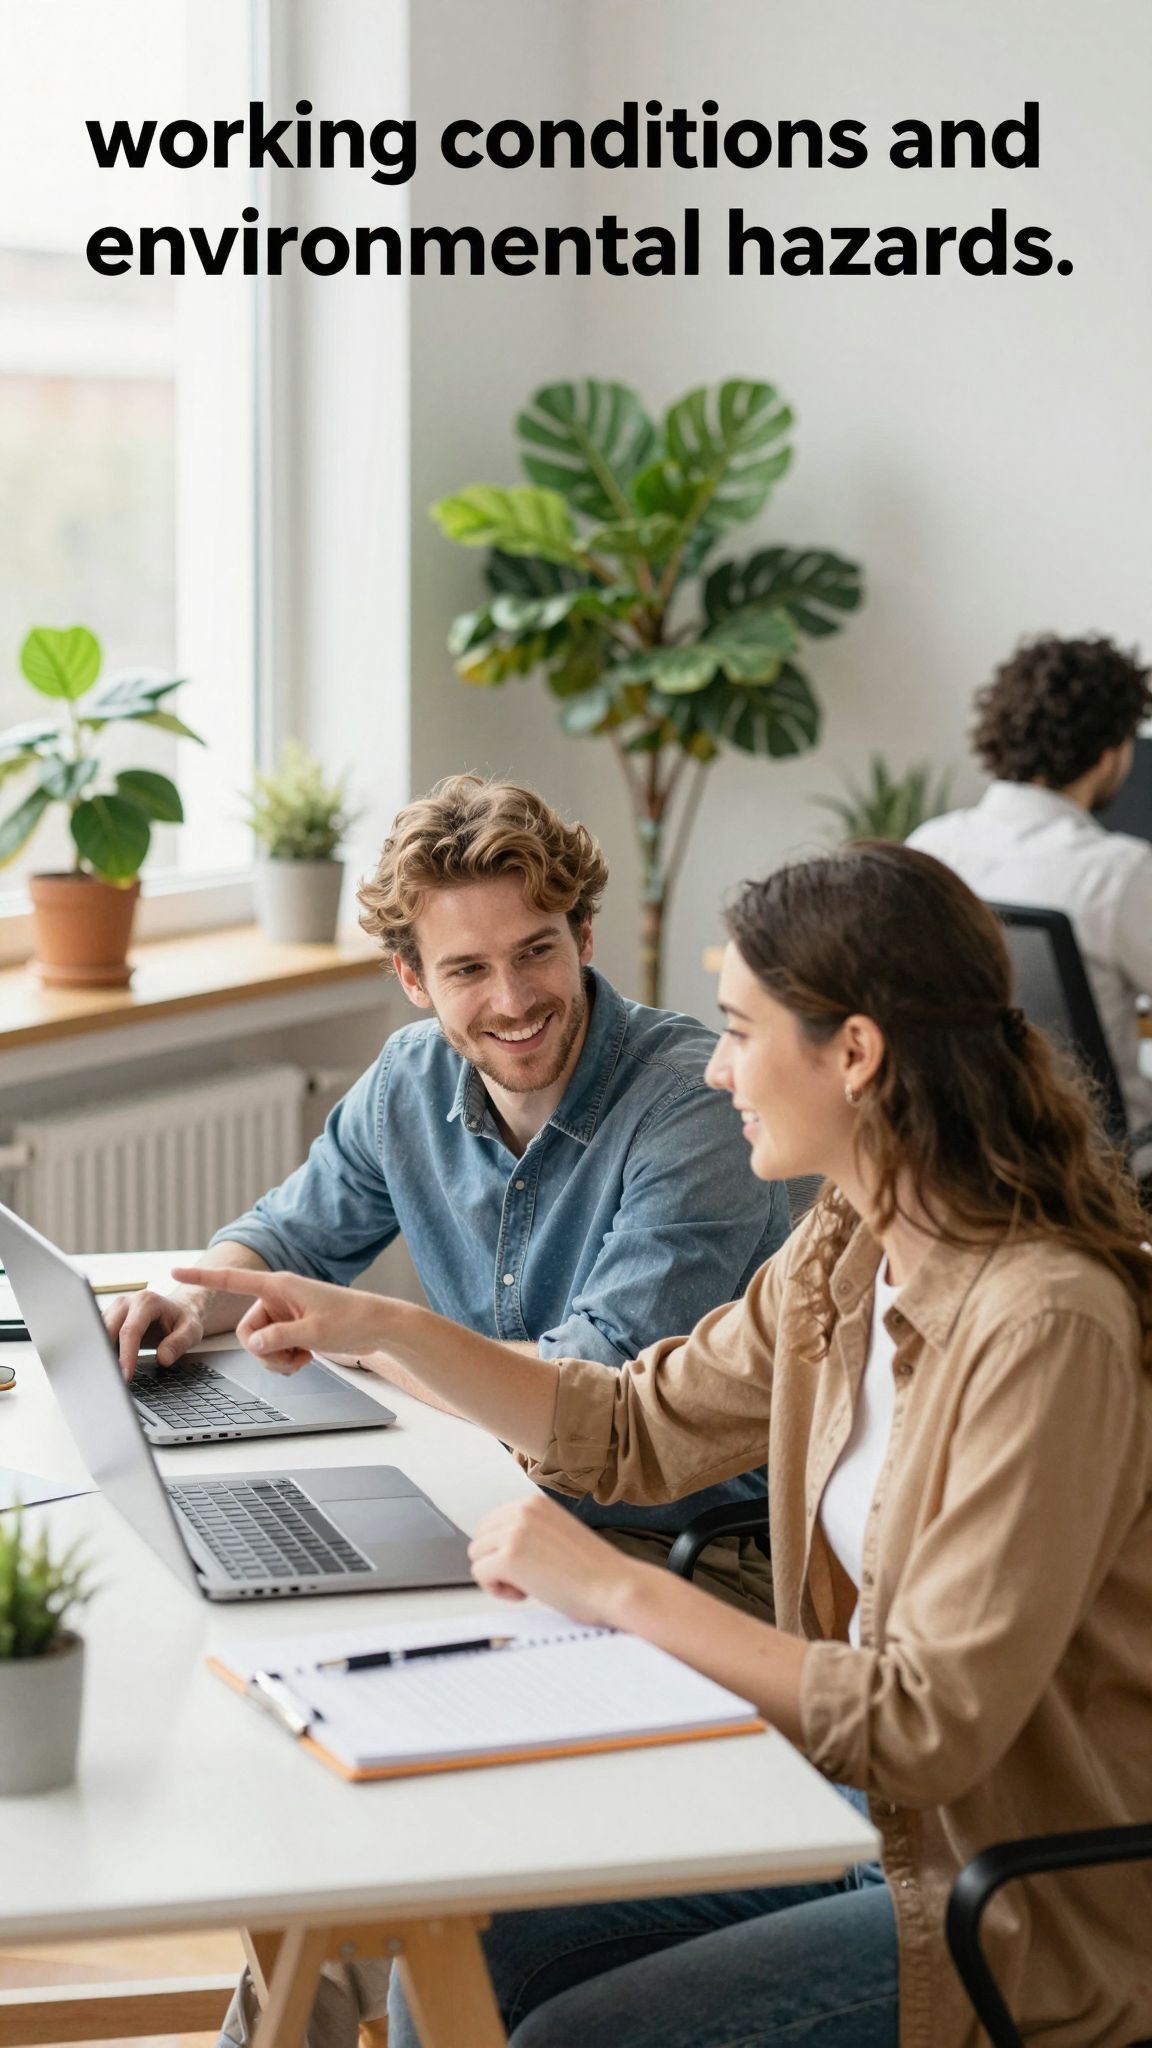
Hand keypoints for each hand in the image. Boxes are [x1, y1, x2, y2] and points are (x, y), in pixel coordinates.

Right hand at [104, 1289, 204, 1380]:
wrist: (179, 1309)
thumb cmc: (183, 1319)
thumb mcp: (191, 1331)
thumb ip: (179, 1343)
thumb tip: (163, 1359)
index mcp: (146, 1302)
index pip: (130, 1331)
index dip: (126, 1355)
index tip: (125, 1376)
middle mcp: (126, 1302)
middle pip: (107, 1330)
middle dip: (107, 1356)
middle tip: (111, 1381)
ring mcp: (115, 1309)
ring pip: (99, 1333)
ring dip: (101, 1355)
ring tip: (106, 1377)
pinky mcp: (109, 1318)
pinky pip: (99, 1336)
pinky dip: (101, 1352)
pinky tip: (106, 1367)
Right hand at [169, 1264, 388, 1374]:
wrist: (379, 1327)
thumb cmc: (352, 1320)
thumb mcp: (315, 1332)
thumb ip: (280, 1338)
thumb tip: (252, 1344)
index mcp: (279, 1286)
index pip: (233, 1281)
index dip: (203, 1278)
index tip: (174, 1272)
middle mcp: (278, 1297)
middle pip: (245, 1330)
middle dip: (263, 1351)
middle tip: (292, 1357)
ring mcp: (284, 1314)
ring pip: (258, 1344)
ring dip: (276, 1358)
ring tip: (303, 1357)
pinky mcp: (292, 1327)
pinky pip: (272, 1349)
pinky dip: (285, 1359)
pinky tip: (307, 1357)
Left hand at [467, 1493, 647, 1627]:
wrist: (615, 1587)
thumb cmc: (594, 1571)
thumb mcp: (558, 1534)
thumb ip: (530, 1532)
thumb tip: (498, 1546)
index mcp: (534, 1503)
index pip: (491, 1523)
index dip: (503, 1549)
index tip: (528, 1564)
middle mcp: (522, 1510)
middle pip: (479, 1539)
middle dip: (496, 1562)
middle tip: (528, 1577)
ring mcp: (515, 1532)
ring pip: (476, 1556)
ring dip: (497, 1576)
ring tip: (529, 1585)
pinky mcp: (509, 1558)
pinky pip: (479, 1575)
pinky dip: (498, 1591)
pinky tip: (526, 1593)